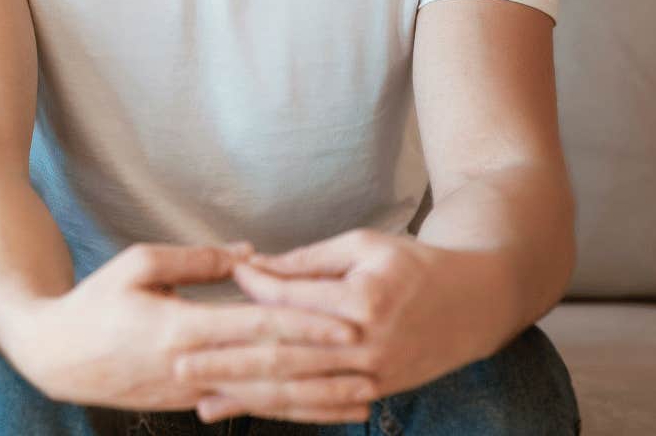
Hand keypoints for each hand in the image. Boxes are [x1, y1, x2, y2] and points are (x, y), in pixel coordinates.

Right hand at [5, 243, 361, 413]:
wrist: (56, 357)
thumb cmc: (94, 303)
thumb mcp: (136, 264)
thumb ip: (195, 260)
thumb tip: (250, 255)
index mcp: (181, 327)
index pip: (255, 326)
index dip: (304, 325)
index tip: (346, 322)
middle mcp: (192, 366)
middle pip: (270, 369)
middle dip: (324, 369)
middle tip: (372, 364)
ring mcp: (193, 391)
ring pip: (265, 398)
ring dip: (317, 400)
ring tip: (362, 399)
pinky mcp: (190, 403)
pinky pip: (248, 407)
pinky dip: (288, 410)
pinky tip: (319, 411)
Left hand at [198, 229, 502, 423]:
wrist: (477, 303)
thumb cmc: (414, 263)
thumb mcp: (363, 245)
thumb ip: (307, 261)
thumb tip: (251, 269)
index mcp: (363, 299)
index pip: (291, 301)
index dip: (251, 291)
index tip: (216, 284)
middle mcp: (367, 344)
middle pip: (285, 355)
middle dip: (227, 362)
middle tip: (178, 362)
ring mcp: (373, 374)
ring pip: (299, 390)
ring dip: (245, 398)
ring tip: (199, 400)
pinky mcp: (376, 391)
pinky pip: (320, 404)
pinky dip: (280, 411)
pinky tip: (247, 411)